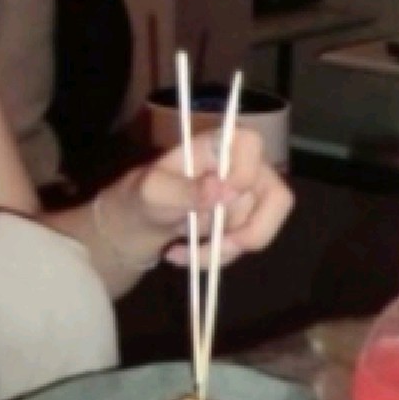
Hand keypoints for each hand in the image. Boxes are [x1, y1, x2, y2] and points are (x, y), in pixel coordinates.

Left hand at [109, 128, 293, 268]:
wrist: (142, 223)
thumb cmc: (146, 195)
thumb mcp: (152, 193)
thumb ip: (182, 190)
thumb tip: (221, 190)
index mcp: (216, 143)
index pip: (250, 143)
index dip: (243, 172)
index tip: (219, 196)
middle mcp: (243, 163)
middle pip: (255, 196)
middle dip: (218, 222)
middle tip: (186, 226)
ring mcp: (253, 192)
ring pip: (256, 227)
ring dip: (217, 245)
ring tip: (182, 244)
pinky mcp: (253, 219)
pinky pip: (253, 244)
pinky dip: (220, 257)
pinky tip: (190, 256)